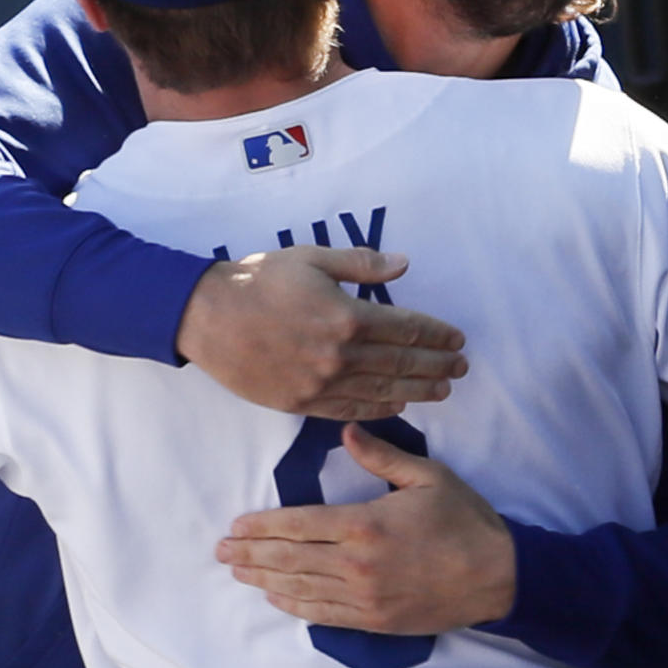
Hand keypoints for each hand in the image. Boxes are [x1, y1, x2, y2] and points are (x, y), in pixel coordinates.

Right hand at [176, 246, 466, 420]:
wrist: (205, 317)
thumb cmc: (258, 281)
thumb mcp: (311, 258)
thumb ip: (361, 264)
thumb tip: (404, 266)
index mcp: (347, 317)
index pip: (407, 329)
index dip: (437, 335)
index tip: (457, 339)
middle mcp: (340, 356)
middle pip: (402, 364)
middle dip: (437, 366)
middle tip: (461, 368)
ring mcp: (321, 384)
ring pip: (382, 391)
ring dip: (417, 391)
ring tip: (442, 391)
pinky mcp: (302, 403)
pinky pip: (351, 409)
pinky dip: (380, 408)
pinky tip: (398, 405)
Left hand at [216, 422, 515, 632]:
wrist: (498, 576)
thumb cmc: (465, 521)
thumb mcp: (428, 477)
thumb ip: (382, 456)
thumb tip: (346, 432)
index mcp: (364, 523)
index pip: (298, 525)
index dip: (262, 527)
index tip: (236, 526)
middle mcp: (356, 563)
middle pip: (289, 558)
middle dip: (251, 554)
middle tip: (221, 551)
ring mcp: (363, 596)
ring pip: (300, 587)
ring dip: (263, 579)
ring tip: (236, 572)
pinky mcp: (374, 620)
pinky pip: (323, 614)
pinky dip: (294, 605)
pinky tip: (274, 597)